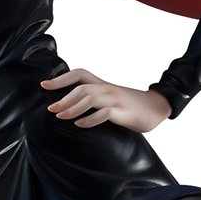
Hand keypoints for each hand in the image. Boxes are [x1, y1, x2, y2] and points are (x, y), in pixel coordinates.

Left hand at [41, 68, 172, 132]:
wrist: (156, 107)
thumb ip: (95, 100)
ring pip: (90, 97)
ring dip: (72, 107)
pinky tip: (80, 125)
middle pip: (81, 87)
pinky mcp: (123, 112)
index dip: (61, 78)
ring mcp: (115, 100)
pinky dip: (90, 119)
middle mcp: (107, 89)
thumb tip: (72, 107)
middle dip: (63, 97)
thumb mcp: (111, 98)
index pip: (79, 74)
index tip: (44, 85)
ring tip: (60, 117)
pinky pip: (104, 113)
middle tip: (50, 108)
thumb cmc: (130, 105)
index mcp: (102, 84)